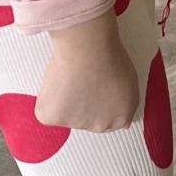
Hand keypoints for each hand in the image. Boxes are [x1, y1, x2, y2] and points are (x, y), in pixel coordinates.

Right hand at [36, 10, 141, 130]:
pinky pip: (47, 110)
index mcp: (121, 118)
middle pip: (88, 120)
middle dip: (82, 104)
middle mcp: (101, 126)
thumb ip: (120, 97)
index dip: (98, 103)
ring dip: (65, 100)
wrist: (88, 49)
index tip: (93, 91)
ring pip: (66, 114)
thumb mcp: (129, 79)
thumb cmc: (108, 55)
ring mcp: (77, 124)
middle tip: (80, 81)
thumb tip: (109, 97)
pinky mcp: (53, 118)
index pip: (109, 120)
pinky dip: (48, 96)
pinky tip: (58, 81)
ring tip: (71, 76)